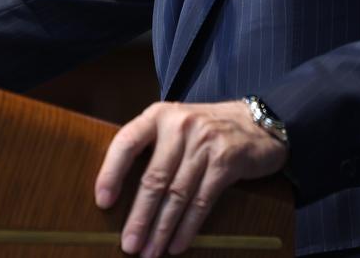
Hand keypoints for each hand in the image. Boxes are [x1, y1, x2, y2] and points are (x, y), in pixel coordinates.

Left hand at [94, 99, 288, 256]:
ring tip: (150, 251)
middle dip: (139, 216)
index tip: (102, 202)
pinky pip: (202, 201)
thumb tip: (122, 193)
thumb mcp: (174, 125)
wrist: (257, 122)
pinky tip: (177, 245)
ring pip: (177, 194)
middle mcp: (178, 126)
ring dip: (162, 228)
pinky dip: (188, 227)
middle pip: (154, 178)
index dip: (111, 173)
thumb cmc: (206, 129)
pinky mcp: (225, 162)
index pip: (126, 143)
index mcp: (157, 116)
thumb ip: (152, 147)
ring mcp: (204, 143)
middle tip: (129, 244)